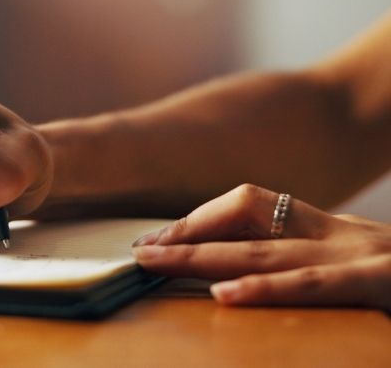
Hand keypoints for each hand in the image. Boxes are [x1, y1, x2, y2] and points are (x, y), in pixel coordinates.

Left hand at [132, 183, 390, 308]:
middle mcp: (340, 236)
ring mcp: (359, 256)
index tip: (157, 242)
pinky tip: (225, 294)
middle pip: (244, 224)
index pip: (251, 207)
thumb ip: (319, 273)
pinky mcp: (383, 281)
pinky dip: (267, 289)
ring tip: (151, 262)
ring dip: (199, 257)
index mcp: (332, 232)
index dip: (200, 221)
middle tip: (136, 252)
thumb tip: (244, 284)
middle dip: (184, 237)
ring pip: (261, 252)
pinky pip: (314, 286)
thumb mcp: (370, 272)